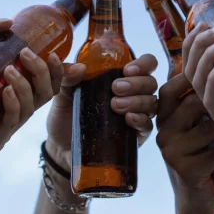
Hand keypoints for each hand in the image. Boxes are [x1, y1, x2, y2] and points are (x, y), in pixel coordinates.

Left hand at [0, 16, 64, 152]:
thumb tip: (9, 22)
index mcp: (17, 93)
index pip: (47, 83)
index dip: (60, 72)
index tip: (56, 55)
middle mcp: (15, 111)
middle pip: (45, 94)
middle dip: (42, 72)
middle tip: (25, 53)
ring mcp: (6, 129)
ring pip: (30, 108)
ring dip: (25, 86)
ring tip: (9, 70)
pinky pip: (11, 124)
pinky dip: (13, 107)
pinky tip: (7, 92)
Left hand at [45, 53, 159, 172]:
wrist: (61, 150)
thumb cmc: (65, 119)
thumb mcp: (61, 96)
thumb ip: (66, 78)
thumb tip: (80, 67)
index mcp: (119, 79)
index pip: (145, 65)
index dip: (143, 64)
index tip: (127, 69)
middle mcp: (132, 96)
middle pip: (150, 83)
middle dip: (136, 83)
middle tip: (116, 88)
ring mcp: (135, 116)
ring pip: (152, 103)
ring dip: (137, 101)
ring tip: (116, 105)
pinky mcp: (135, 137)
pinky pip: (148, 126)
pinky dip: (141, 120)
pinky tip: (128, 119)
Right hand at [156, 74, 213, 213]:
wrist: (199, 198)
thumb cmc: (204, 152)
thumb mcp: (196, 122)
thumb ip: (198, 95)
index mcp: (164, 114)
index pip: (174, 84)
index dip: (195, 68)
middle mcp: (163, 130)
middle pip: (194, 102)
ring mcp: (173, 151)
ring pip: (209, 127)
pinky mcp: (187, 170)